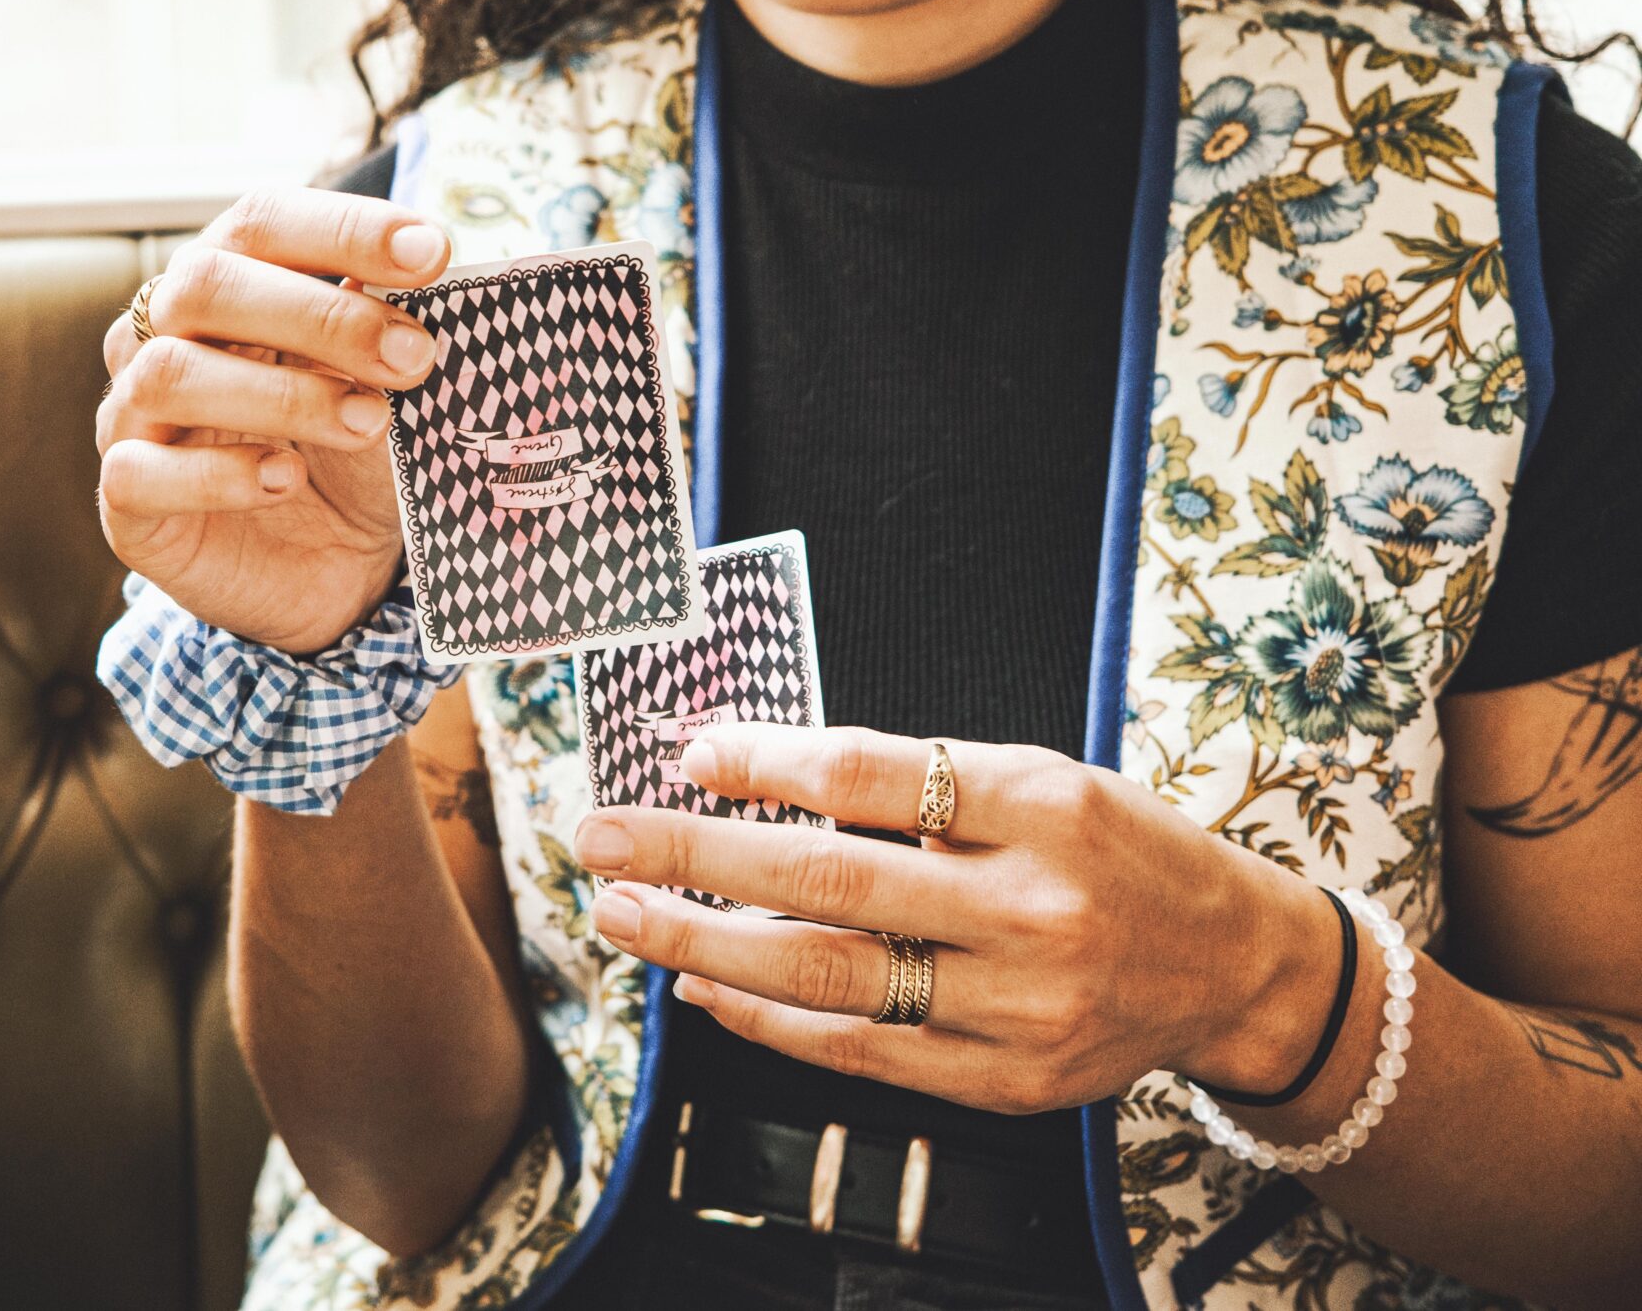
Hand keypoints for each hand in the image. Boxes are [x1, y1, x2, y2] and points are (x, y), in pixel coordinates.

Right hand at [98, 188, 450, 654]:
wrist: (333, 575)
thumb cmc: (353, 458)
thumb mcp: (385, 385)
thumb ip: (393, 325)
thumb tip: (437, 261)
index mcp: (227, 285)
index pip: (261, 222)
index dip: (344, 228)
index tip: (433, 253)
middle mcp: (161, 337)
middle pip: (205, 283)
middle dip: (320, 314)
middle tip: (413, 354)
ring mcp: (133, 418)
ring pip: (170, 373)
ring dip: (283, 393)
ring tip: (370, 422)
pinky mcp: (127, 504)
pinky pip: (141, 474)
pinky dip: (222, 475)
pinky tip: (287, 479)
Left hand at [573, 725, 1344, 1115]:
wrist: (1234, 966)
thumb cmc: (1114, 851)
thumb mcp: (1040, 777)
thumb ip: (913, 781)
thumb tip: (742, 771)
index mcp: (1047, 806)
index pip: (875, 774)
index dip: (767, 762)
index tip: (686, 752)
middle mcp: (1035, 910)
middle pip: (830, 883)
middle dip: (694, 860)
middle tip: (601, 840)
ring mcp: (1022, 1008)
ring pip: (831, 979)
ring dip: (705, 946)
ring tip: (625, 916)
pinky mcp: (1008, 1084)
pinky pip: (860, 1051)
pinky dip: (768, 1019)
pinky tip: (703, 983)